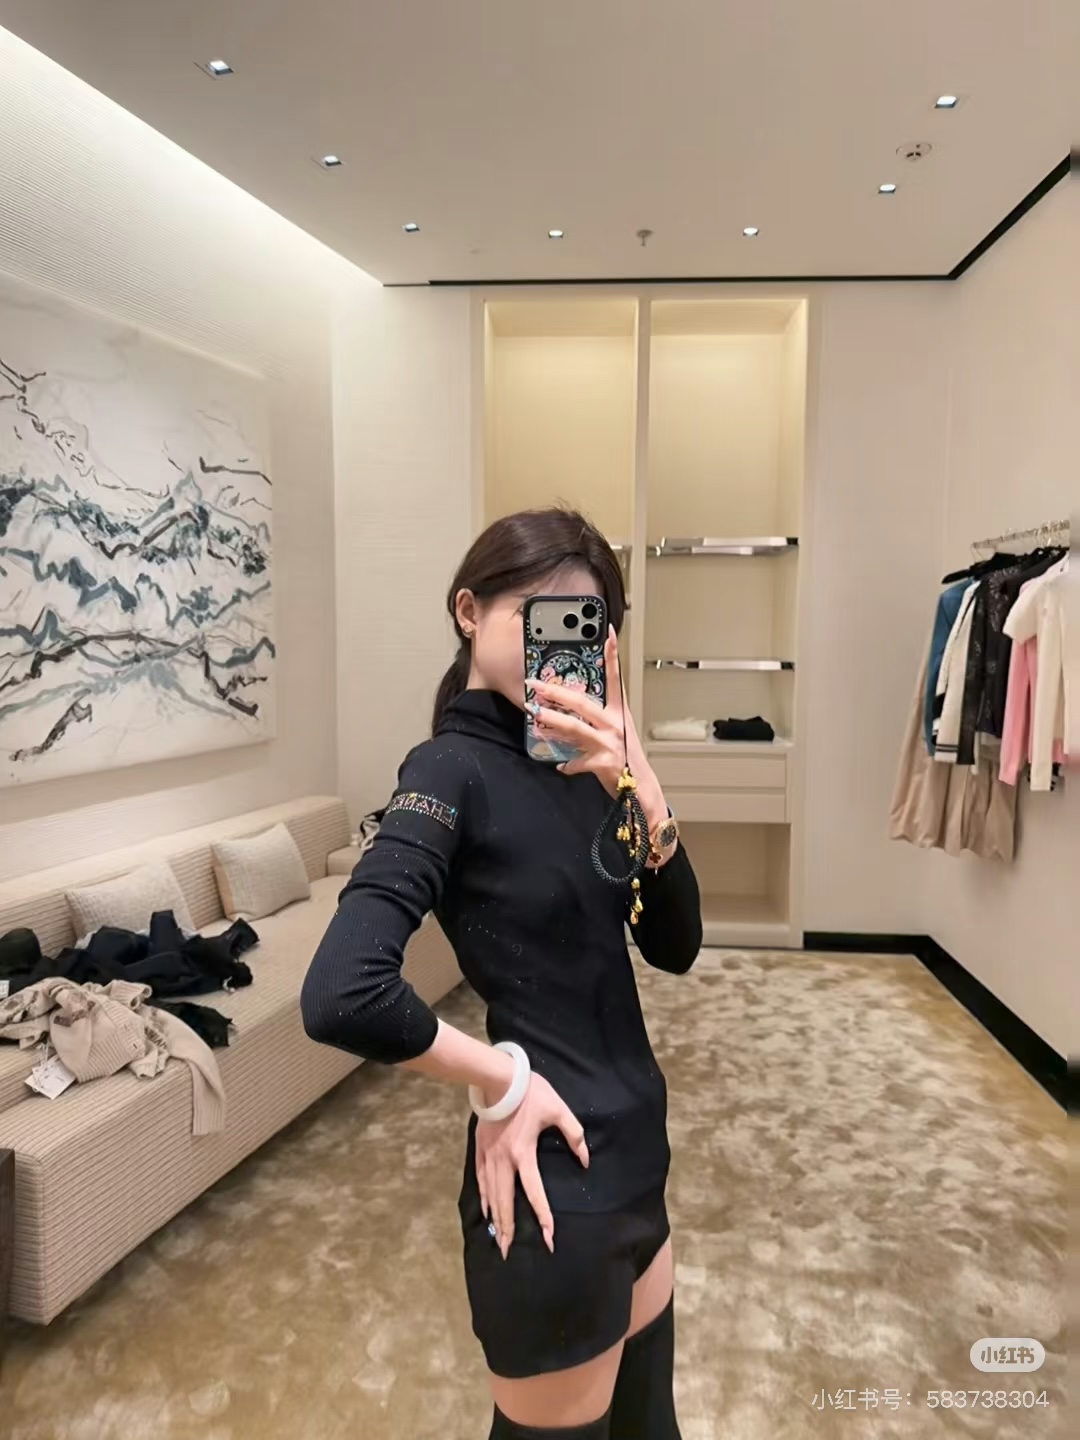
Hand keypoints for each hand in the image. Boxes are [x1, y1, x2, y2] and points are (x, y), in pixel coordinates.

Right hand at [475, 1071, 588, 1258]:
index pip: (535, 1193)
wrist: (499, 1077)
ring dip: (495, 1219)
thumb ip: (574, 1135)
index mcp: (524, 1154)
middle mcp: (504, 1161)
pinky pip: (480, 1180)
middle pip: (506, 1202)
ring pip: (491, 1195)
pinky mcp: (480, 1149)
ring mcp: (489, 1156)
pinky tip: (486, 1212)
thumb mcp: (559, 1110)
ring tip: (498, 1239)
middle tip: (508, 1252)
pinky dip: (483, 1198)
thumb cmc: (532, 1093)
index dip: (543, 1216)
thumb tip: (585, 1159)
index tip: (549, 1237)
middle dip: (508, 1229)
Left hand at [527, 627, 667, 829]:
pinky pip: (577, 761)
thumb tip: (567, 709)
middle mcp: (615, 724)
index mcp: (619, 713)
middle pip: (582, 703)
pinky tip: (561, 765)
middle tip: (535, 683)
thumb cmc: (626, 760)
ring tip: (534, 713)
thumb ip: (594, 721)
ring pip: (575, 728)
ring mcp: (610, 743)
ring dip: (552, 721)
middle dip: (556, 692)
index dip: (612, 655)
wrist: (642, 791)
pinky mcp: (604, 763)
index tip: (607, 633)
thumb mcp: (614, 733)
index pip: (615, 679)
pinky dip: (568, 764)